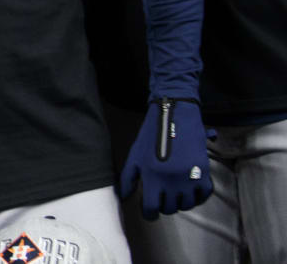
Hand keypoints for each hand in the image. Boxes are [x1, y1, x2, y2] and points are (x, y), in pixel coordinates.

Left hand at [119, 99, 212, 218]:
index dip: (149, 214)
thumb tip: (124, 197)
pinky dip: (198, 197)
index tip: (149, 213)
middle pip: (170, 208)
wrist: (175, 116)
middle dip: (164, 206)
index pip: (151, 208)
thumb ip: (128, 178)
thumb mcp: (135, 156)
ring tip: (174, 194)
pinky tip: (190, 191)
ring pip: (187, 205)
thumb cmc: (151, 136)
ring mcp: (189, 177)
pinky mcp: (204, 172)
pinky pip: (204, 195)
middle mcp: (171, 180)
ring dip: (180, 202)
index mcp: (152, 177)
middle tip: (161, 198)